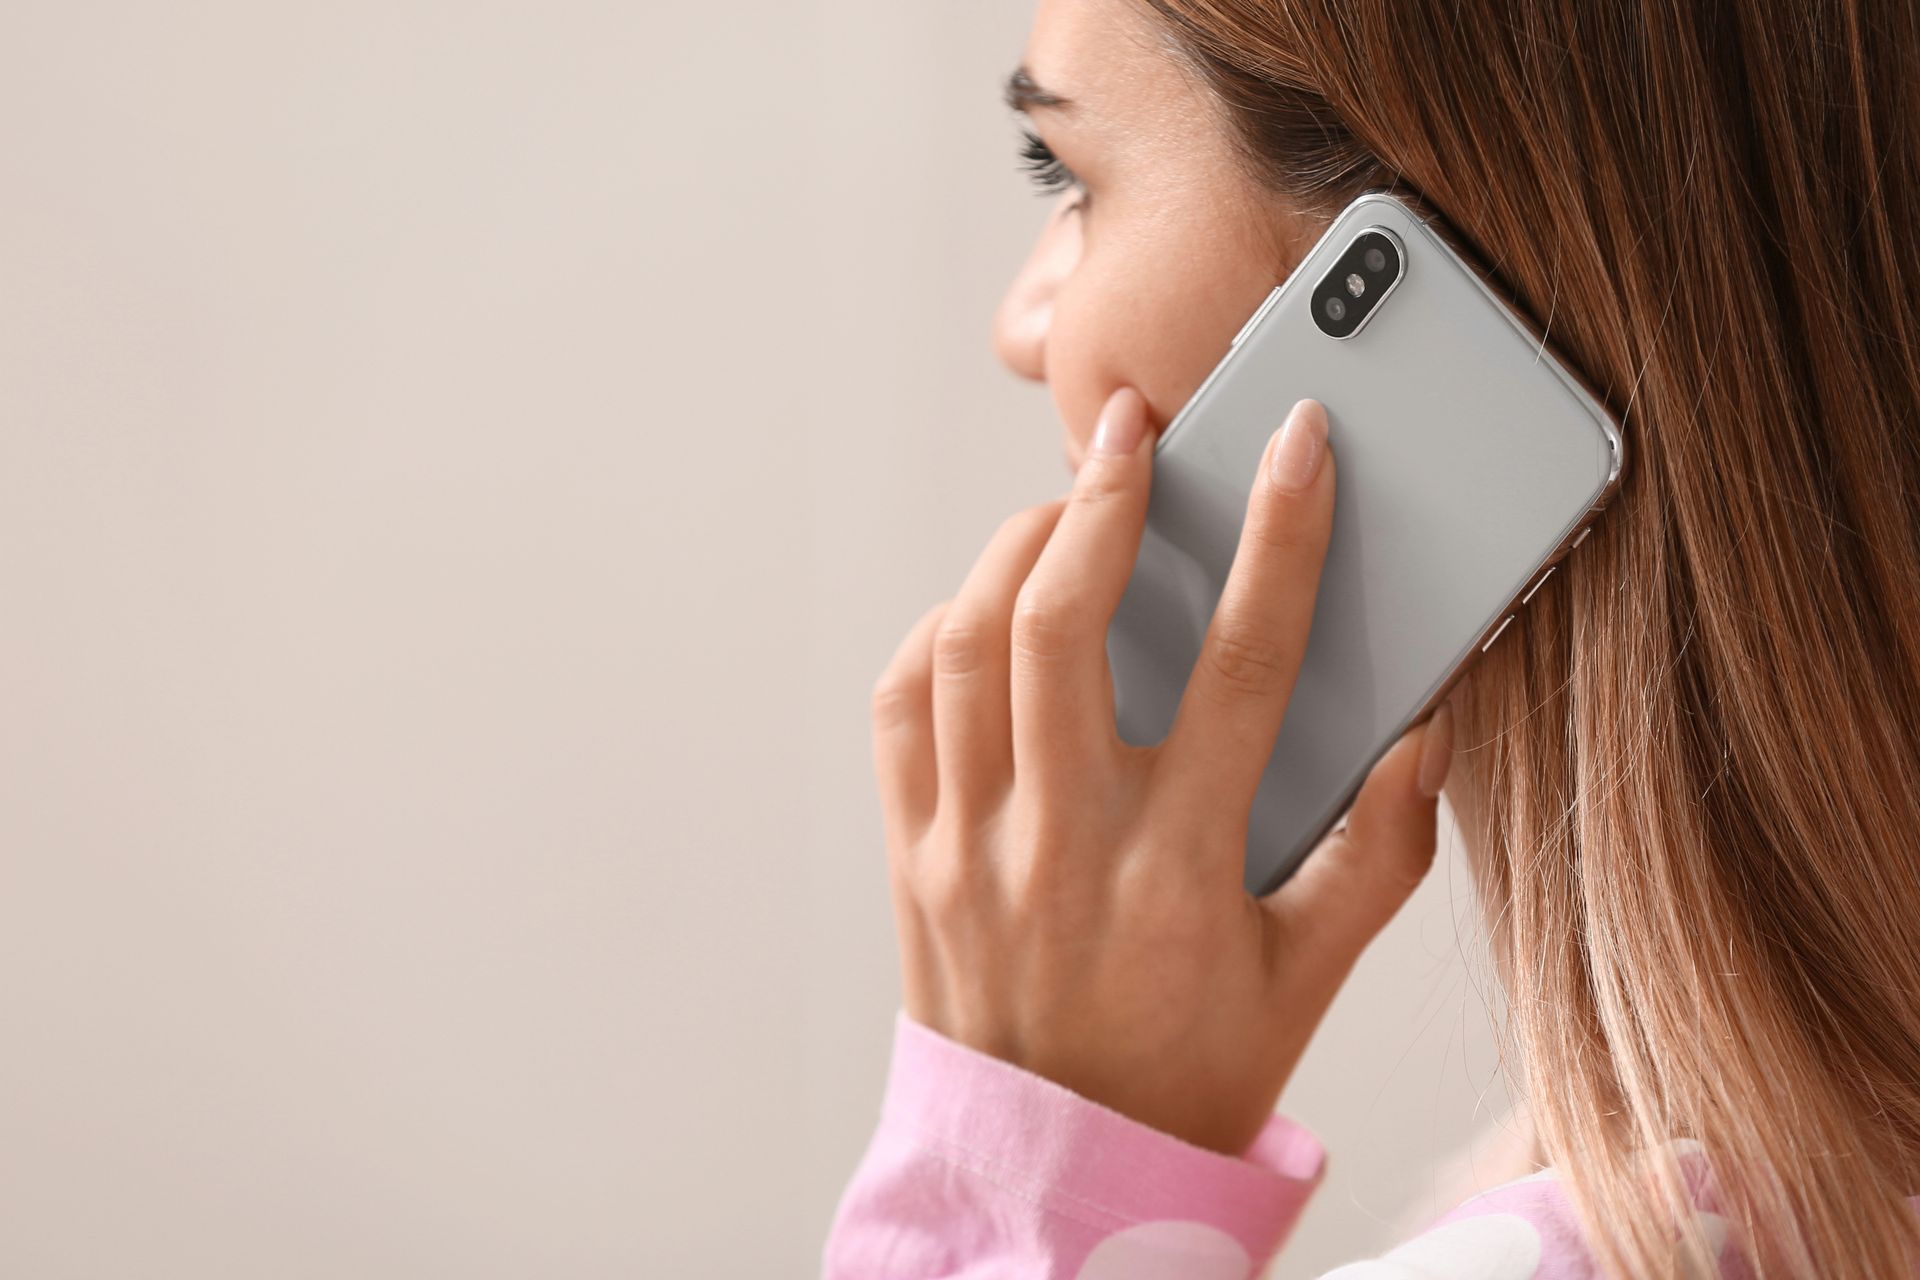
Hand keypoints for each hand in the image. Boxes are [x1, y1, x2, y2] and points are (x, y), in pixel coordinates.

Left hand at [869, 388, 1453, 1155]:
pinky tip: (986, 611)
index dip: (1284, 536)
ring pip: (964, 646)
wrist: (1062, 1174)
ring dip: (1013, 550)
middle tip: (1134, 429)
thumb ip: (1382, 851)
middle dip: (1102, 495)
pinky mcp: (910, 859)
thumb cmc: (1195, 1070)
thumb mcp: (1313, 977)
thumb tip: (1425, 726)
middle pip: (1063, 621)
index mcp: (1180, 867)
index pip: (1246, 663)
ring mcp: (967, 848)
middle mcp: (1063, 843)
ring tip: (1065, 507)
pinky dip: (937, 634)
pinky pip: (900, 708)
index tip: (1301, 445)